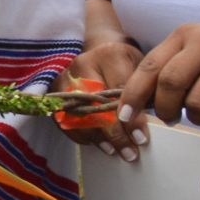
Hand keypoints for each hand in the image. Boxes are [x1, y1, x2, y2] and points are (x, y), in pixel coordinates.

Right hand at [62, 38, 144, 159]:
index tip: (141, 139)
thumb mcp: (140, 67)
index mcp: (109, 54)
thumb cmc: (124, 61)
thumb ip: (144, 91)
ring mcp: (64, 76)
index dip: (130, 119)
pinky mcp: (54, 90)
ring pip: (79, 115)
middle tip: (129, 153)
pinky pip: (64, 119)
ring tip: (114, 151)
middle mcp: (83, 64)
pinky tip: (97, 143)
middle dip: (114, 134)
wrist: (98, 46)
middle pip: (96, 106)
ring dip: (98, 138)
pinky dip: (81, 135)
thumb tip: (145, 128)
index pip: (119, 93)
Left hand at [119, 22, 199, 128]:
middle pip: (169, 85)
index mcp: (184, 35)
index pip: (148, 67)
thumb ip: (172, 68)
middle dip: (165, 110)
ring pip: (197, 101)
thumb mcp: (199, 48)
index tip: (124, 117)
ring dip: (198, 117)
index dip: (132, 96)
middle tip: (172, 119)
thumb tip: (144, 103)